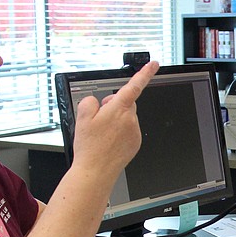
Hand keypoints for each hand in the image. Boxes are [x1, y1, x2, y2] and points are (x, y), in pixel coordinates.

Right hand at [72, 60, 158, 176]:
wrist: (96, 172)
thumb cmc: (89, 147)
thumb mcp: (81, 117)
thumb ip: (90, 101)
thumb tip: (98, 102)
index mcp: (119, 109)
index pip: (134, 85)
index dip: (145, 73)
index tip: (154, 64)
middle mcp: (131, 120)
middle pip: (126, 103)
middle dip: (115, 106)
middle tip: (99, 119)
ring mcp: (135, 132)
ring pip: (127, 118)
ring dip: (116, 121)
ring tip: (102, 135)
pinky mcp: (135, 143)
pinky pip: (129, 131)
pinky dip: (120, 133)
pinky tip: (109, 142)